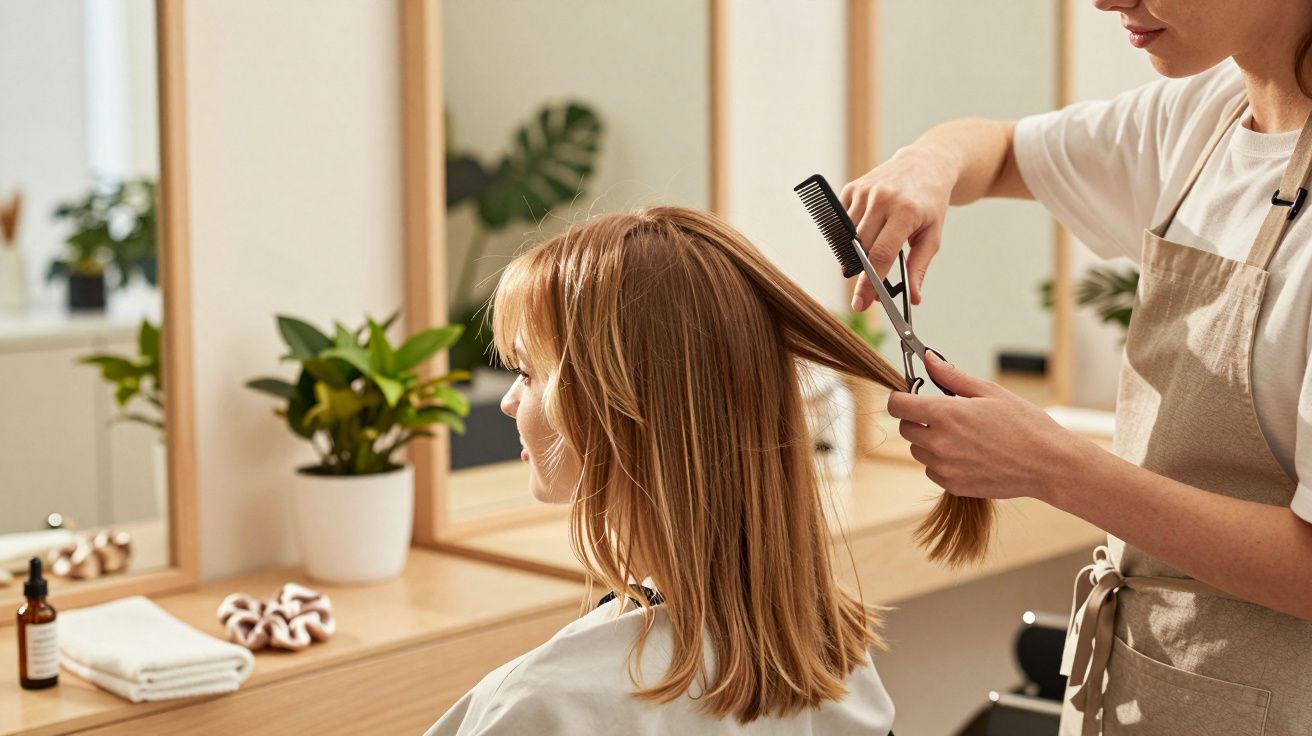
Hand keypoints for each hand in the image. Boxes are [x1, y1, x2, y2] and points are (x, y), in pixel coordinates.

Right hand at [841, 145, 955, 308]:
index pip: (880, 255)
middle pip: (860, 249)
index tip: (860, 304)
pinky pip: (842, 223)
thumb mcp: (932, 236)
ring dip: (854, 255)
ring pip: (847, 238)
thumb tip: (913, 298)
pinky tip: (864, 233)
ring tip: (870, 256)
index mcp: (905, 212)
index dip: (868, 284)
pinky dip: (849, 236)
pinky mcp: (852, 188)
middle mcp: (882, 199)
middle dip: (860, 275)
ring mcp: (865, 192)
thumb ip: (919, 268)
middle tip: (866, 289)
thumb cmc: (930, 203)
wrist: (925, 164)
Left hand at [886, 353, 1096, 502]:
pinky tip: (967, 454)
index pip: (897, 405)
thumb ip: (952, 377)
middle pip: (905, 428)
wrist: (1048, 464)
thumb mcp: (990, 391)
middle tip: (945, 415)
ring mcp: (944, 467)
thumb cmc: (1024, 424)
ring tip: (961, 435)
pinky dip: (942, 462)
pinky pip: (932, 470)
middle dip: (918, 419)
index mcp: (945, 415)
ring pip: (917, 451)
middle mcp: (939, 443)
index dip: (902, 398)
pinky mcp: (953, 485)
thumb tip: (928, 359)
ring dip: (929, 441)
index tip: (913, 397)